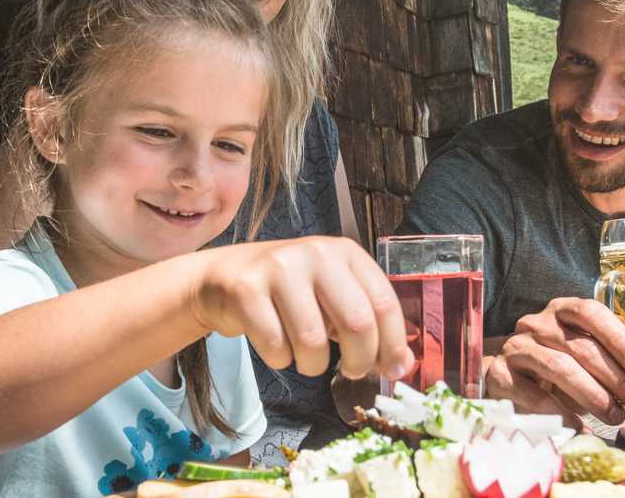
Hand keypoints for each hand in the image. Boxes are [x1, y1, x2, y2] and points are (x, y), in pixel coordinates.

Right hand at [186, 236, 412, 381]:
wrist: (223, 278)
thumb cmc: (288, 293)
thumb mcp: (333, 301)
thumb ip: (370, 329)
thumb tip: (402, 366)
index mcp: (345, 253)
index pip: (384, 303)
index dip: (392, 345)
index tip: (390, 371)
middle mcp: (316, 253)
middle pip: (356, 323)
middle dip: (359, 361)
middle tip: (351, 372)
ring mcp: (279, 268)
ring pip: (313, 341)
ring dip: (313, 365)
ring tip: (305, 359)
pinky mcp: (246, 289)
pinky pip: (275, 346)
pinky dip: (280, 360)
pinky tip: (276, 348)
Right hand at [482, 298, 624, 425]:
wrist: (504, 375)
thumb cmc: (554, 363)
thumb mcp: (583, 354)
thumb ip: (613, 361)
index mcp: (561, 311)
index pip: (590, 312)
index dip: (618, 337)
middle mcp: (536, 323)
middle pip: (580, 346)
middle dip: (616, 378)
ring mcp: (516, 348)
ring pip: (559, 368)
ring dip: (593, 396)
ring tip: (615, 416)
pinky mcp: (500, 375)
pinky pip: (534, 395)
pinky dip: (561, 412)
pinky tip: (580, 426)